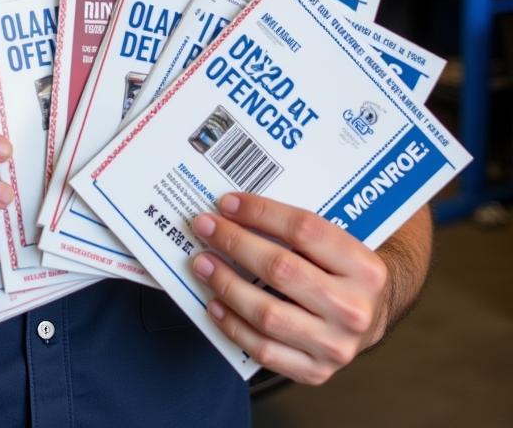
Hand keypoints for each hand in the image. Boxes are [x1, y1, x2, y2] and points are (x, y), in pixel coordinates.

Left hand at [190, 193, 388, 384]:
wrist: (372, 317)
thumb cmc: (343, 272)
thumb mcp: (337, 245)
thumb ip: (298, 229)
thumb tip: (236, 209)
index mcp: (364, 267)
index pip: (304, 230)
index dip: (260, 212)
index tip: (227, 203)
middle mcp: (353, 309)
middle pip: (281, 269)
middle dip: (234, 243)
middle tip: (205, 227)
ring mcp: (335, 345)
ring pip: (267, 313)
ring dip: (226, 284)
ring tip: (202, 264)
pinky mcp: (315, 372)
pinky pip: (264, 350)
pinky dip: (233, 326)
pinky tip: (215, 304)